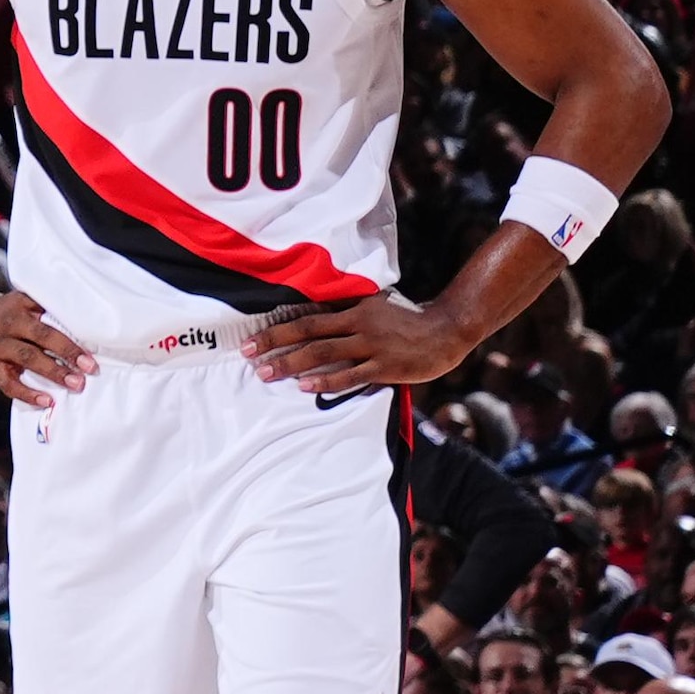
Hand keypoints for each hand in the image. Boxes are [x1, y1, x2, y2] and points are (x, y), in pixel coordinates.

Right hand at [0, 288, 89, 409]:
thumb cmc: (2, 311)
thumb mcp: (20, 301)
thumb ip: (44, 310)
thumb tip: (81, 325)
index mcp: (21, 308)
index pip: (49, 320)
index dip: (70, 335)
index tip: (89, 349)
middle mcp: (9, 325)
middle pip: (42, 337)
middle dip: (67, 353)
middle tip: (89, 368)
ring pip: (27, 359)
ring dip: (53, 372)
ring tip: (75, 384)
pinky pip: (9, 383)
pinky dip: (28, 393)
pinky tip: (46, 401)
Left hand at [245, 293, 487, 399]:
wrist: (447, 330)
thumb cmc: (407, 318)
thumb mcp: (375, 306)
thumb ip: (347, 311)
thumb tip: (315, 315)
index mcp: (353, 309)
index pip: (307, 318)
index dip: (278, 328)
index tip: (251, 338)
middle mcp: (358, 325)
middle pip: (308, 334)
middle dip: (274, 345)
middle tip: (247, 356)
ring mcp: (371, 346)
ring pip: (324, 354)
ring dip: (292, 364)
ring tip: (266, 373)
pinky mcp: (385, 367)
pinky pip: (351, 376)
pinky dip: (326, 381)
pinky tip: (305, 386)